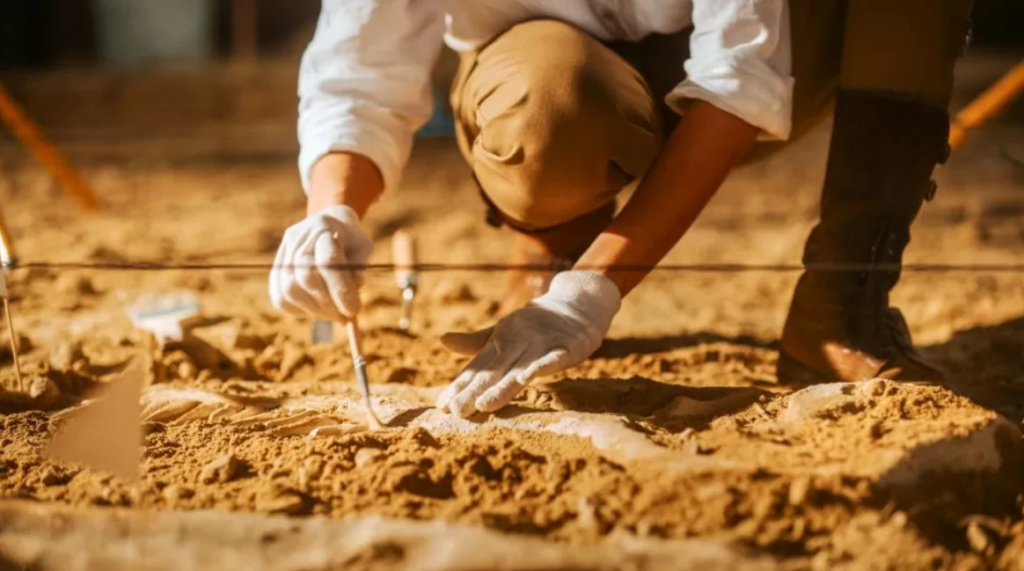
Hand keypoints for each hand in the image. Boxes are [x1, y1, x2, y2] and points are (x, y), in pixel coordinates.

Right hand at [269, 205, 373, 322]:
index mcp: (323, 226)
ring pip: (289, 290)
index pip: (327, 262)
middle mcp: (298, 237)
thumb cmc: (351, 239)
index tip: (353, 310)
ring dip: (314, 309)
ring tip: (333, 314)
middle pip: (306, 277)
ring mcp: (283, 252)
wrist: (330, 223)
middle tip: (344, 316)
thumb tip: (349, 300)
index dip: (341, 290)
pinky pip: (280, 298)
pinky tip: (317, 309)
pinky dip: (299, 310)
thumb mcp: (364, 247)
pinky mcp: (276, 269)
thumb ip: (358, 270)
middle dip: (328, 303)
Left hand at [437, 271, 620, 417]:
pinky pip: (552, 359)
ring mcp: (541, 344)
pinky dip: (540, 367)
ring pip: (519, 369)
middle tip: (456, 411)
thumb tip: (442, 340)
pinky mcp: (565, 346)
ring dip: (502, 387)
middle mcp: (517, 342)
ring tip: (483, 405)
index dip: (460, 386)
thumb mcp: (504, 332)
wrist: (577, 303)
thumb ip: (476, 343)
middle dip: (474, 392)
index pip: (478, 368)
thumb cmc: (536, 323)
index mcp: (501, 341)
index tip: (442, 405)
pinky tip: (526, 379)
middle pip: (494, 372)